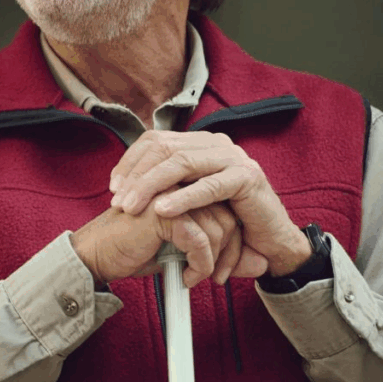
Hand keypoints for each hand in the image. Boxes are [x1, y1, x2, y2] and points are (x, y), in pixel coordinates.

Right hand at [70, 201, 267, 287]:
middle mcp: (178, 182)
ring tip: (194, 277)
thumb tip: (263, 265)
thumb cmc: (135, 249)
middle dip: (227, 253)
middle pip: (227, 214)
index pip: (224, 206)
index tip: (221, 269)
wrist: (99, 255)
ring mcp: (171, 192)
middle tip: (216, 279)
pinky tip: (185, 276)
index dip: (230, 241)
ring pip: (219, 226)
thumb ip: (223, 250)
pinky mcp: (164, 209)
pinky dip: (200, 265)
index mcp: (182, 184)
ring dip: (212, 261)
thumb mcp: (185, 250)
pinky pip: (200, 240)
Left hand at [109, 130, 311, 276]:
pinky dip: (183, 198)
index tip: (113, 186)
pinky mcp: (247, 178)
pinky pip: (209, 186)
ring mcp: (233, 157)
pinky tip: (162, 210)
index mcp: (199, 143)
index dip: (131, 161)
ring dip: (152, 185)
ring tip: (132, 206)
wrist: (269, 241)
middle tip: (118, 201)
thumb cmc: (225, 220)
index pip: (156, 140)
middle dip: (136, 174)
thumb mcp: (189, 197)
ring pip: (182, 163)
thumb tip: (123, 182)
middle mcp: (215, 144)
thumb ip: (166, 184)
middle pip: (165, 148)